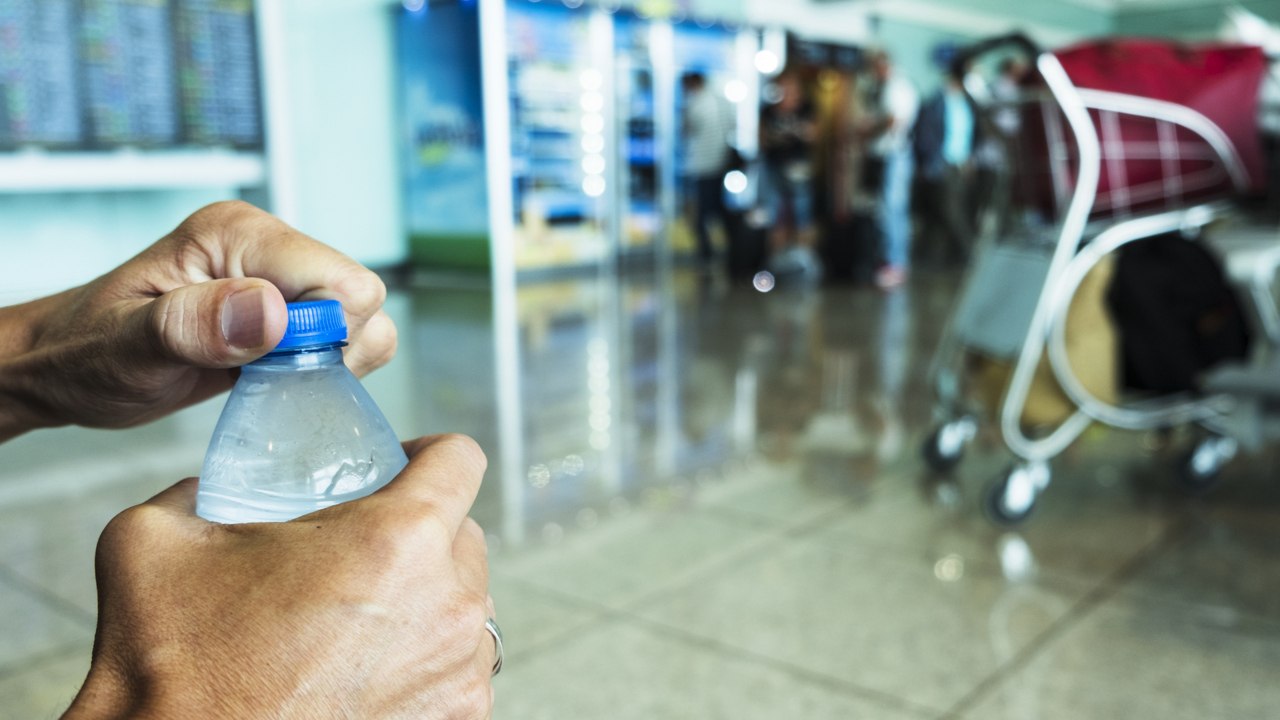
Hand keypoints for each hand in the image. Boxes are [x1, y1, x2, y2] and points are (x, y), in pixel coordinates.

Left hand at [0, 201, 395, 438]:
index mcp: (237, 234)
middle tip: (260, 374)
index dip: (323, 334)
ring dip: (325, 365)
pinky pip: (343, 342)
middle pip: (361, 299)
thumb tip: (273, 313)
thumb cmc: (82, 353)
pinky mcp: (286, 310)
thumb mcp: (125, 346)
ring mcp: (280, 278)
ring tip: (260, 377)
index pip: (341, 279)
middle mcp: (268, 247)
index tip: (268, 364)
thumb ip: (195, 325)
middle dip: (328, 351)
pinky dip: (318, 372)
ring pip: (363, 323)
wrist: (66, 366)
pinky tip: (265, 380)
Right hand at [64, 434, 495, 719]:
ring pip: (467, 608)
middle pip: (464, 537)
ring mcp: (462, 674)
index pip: (459, 458)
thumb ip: (191, 493)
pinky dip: (425, 665)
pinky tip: (365, 675)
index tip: (397, 469)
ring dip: (425, 604)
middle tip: (355, 556)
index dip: (425, 454)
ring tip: (357, 625)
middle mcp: (449, 605)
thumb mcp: (151, 544)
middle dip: (418, 535)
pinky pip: (459, 671)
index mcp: (398, 540)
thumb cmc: (172, 671)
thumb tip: (201, 488)